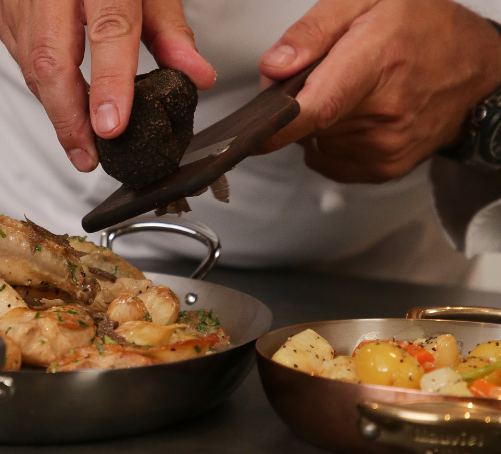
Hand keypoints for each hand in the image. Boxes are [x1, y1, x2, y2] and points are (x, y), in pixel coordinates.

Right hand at [0, 0, 215, 171]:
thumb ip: (168, 29)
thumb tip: (195, 75)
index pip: (108, 30)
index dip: (110, 84)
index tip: (113, 126)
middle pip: (51, 60)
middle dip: (69, 118)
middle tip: (88, 155)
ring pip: (30, 64)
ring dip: (56, 110)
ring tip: (80, 142)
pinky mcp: (0, 7)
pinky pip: (18, 56)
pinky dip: (42, 87)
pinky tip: (61, 105)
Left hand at [257, 0, 500, 182]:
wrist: (474, 68)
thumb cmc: (423, 28)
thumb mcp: (367, 1)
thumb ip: (312, 31)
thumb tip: (273, 68)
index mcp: (376, 62)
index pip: (315, 106)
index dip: (276, 124)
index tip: (249, 135)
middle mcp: (384, 111)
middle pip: (305, 123)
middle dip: (298, 102)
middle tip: (326, 75)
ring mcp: (385, 145)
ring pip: (315, 142)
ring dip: (319, 121)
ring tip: (353, 92)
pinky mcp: (383, 167)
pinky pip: (330, 158)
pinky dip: (332, 139)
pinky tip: (358, 115)